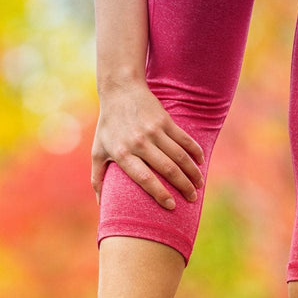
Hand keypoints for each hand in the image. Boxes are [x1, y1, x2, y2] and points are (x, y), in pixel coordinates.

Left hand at [90, 79, 204, 209]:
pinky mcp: (165, 120)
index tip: (171, 206)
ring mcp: (154, 130)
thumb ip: (97, 179)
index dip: (159, 193)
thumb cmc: (108, 126)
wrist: (120, 91)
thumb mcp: (97, 152)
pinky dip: (195, 152)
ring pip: (179, 156)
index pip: (144, 178)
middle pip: (167, 169)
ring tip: (198, 185)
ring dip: (192, 172)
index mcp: (123, 153)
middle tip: (192, 199)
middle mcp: (139, 142)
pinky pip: (184, 139)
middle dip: (183, 186)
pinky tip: (200, 163)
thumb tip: (101, 206)